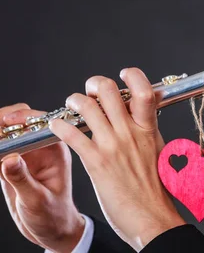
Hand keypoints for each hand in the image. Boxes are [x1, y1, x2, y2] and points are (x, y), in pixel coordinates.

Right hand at [0, 104, 84, 252]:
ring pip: (5, 132)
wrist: (50, 229)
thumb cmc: (53, 215)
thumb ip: (22, 179)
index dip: (21, 118)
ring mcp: (24, 154)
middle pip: (20, 122)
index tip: (5, 122)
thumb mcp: (37, 200)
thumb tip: (9, 158)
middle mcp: (40, 148)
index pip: (40, 122)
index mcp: (55, 150)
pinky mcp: (9, 163)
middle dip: (3, 121)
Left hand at [49, 68, 185, 250]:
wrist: (151, 215)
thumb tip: (144, 109)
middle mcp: (130, 132)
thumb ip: (148, 128)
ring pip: (87, 107)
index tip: (123, 75)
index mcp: (149, 128)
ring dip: (74, 101)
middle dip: (94, 84)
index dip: (132, 75)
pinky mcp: (96, 162)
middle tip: (90, 90)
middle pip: (109, 91)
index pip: (143, 90)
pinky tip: (57, 126)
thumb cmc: (156, 186)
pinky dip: (60, 126)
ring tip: (72, 105)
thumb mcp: (157, 149)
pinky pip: (72, 134)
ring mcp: (112, 146)